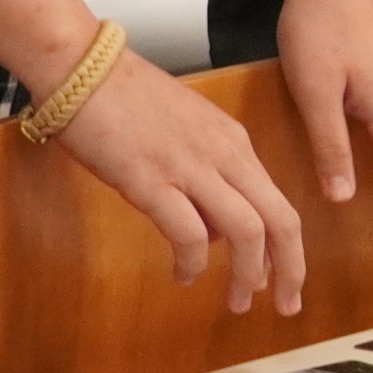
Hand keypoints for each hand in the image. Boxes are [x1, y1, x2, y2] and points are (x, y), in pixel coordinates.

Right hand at [51, 48, 312, 309]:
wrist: (81, 65)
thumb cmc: (125, 97)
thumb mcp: (188, 129)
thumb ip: (210, 171)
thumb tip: (217, 227)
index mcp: (235, 143)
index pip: (281, 203)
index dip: (290, 248)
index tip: (288, 279)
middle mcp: (225, 155)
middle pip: (280, 221)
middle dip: (290, 270)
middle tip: (286, 306)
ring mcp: (190, 167)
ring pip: (246, 231)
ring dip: (248, 274)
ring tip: (239, 302)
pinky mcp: (149, 179)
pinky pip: (188, 233)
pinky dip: (193, 262)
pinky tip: (185, 276)